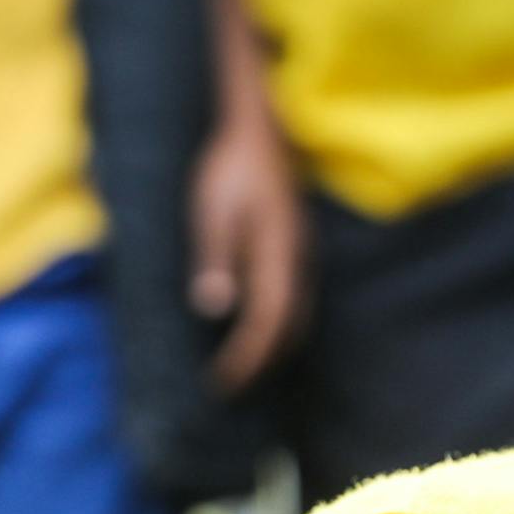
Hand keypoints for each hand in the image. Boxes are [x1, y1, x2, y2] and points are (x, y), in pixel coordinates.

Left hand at [187, 110, 306, 396]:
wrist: (258, 128)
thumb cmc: (229, 167)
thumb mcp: (212, 211)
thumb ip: (215, 258)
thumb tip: (215, 308)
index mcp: (278, 254)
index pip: (267, 322)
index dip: (247, 357)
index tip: (222, 382)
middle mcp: (297, 259)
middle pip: (288, 326)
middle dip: (260, 361)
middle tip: (229, 385)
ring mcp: (301, 253)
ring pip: (297, 313)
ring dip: (273, 345)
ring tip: (244, 366)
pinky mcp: (295, 246)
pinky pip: (295, 296)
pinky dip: (279, 321)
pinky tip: (259, 325)